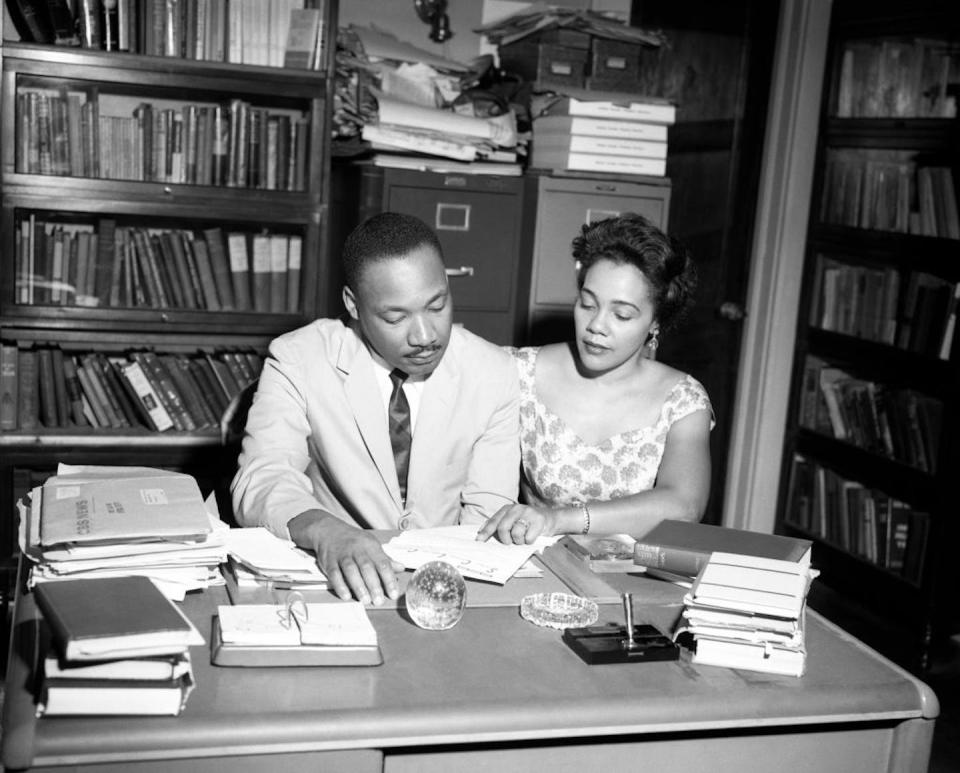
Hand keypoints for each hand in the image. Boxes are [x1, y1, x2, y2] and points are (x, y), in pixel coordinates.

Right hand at [288, 510, 403, 604]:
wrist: (329, 530)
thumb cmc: (353, 540)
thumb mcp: (371, 545)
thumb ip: (385, 559)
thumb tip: (401, 568)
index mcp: (371, 545)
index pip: (383, 563)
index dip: (389, 579)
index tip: (393, 593)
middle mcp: (357, 549)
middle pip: (367, 567)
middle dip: (374, 585)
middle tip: (378, 600)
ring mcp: (342, 555)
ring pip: (351, 571)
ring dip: (358, 586)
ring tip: (365, 600)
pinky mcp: (329, 561)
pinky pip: (334, 574)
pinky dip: (340, 585)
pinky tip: (346, 595)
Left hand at [475, 504, 555, 544]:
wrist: (550, 518)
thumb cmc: (527, 522)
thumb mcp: (512, 520)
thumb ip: (498, 525)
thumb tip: (481, 533)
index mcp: (507, 509)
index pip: (494, 522)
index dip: (486, 532)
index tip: (479, 541)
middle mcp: (516, 509)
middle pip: (503, 528)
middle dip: (505, 539)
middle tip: (509, 542)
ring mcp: (528, 513)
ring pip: (516, 534)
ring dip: (519, 541)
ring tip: (523, 537)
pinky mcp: (538, 520)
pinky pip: (528, 538)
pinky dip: (529, 541)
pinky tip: (532, 536)